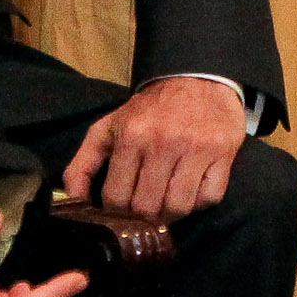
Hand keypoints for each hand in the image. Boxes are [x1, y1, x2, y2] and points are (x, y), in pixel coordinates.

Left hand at [59, 77, 244, 219]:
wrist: (197, 79)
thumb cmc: (149, 110)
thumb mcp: (108, 128)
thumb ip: (83, 164)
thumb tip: (73, 202)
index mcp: (131, 136)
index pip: (117, 197)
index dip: (116, 211)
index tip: (122, 209)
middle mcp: (164, 143)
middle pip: (147, 207)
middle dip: (143, 216)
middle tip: (144, 211)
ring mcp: (196, 149)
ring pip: (178, 207)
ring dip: (170, 214)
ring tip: (166, 204)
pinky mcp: (223, 153)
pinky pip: (209, 198)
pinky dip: (199, 202)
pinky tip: (191, 189)